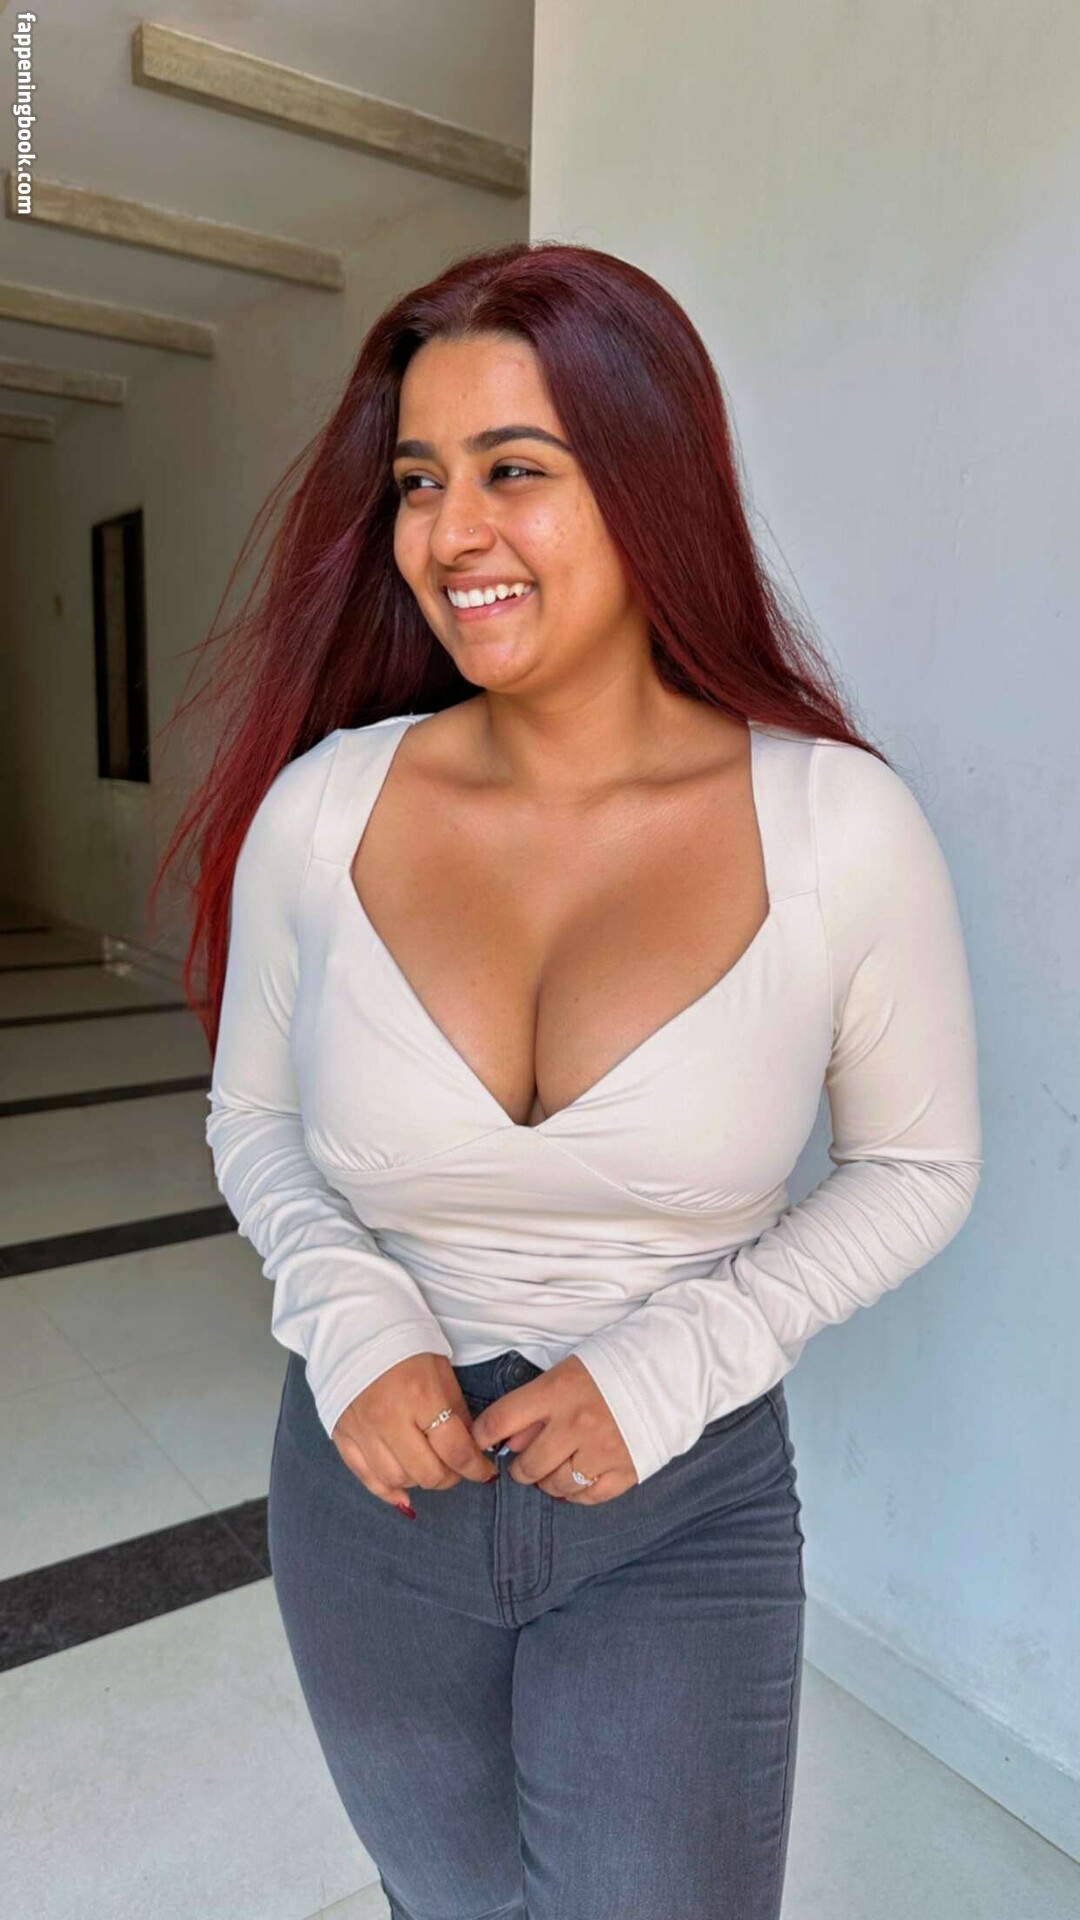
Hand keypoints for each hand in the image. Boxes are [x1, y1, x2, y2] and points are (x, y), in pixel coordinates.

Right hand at [331, 1352, 497, 1505]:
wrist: (355, 1324)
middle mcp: (388, 1419)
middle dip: (451, 1476)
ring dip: (420, 1481)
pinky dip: (387, 1490)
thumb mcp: (441, 1371)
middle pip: (427, 1473)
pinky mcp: (341, 1434)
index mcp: (420, 1397)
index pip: (455, 1451)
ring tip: (430, 1467)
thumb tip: (471, 1449)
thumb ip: (456, 1413)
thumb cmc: (405, 1343)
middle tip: (458, 1467)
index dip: (476, 1468)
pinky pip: (365, 1477)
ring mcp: (361, 1429)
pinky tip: (403, 1493)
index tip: (485, 1472)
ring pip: (397, 1480)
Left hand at [470, 1355, 638, 1502]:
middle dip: (520, 1468)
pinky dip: (577, 1493)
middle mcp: (577, 1423)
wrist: (669, 1369)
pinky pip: (588, 1496)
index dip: (482, 1436)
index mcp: (558, 1391)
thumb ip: (535, 1407)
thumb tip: (507, 1443)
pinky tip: (577, 1480)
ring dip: (548, 1482)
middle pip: (527, 1466)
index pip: (500, 1420)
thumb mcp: (566, 1372)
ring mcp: (602, 1450)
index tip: (480, 1443)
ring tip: (555, 1469)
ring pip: (556, 1486)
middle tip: (526, 1462)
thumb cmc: (612, 1366)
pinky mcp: (627, 1470)